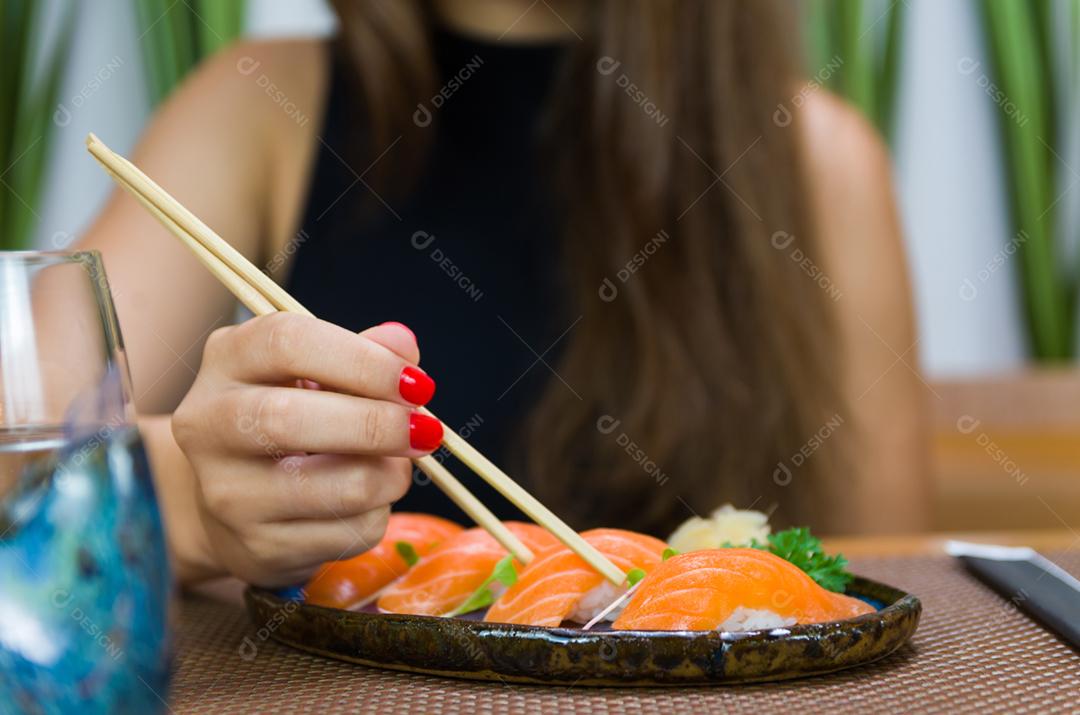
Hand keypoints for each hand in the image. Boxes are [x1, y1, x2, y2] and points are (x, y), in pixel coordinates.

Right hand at [171, 314, 440, 586]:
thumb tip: (403, 344)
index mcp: (227, 360)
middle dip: (377, 425)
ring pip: (336, 486)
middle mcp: (209, 425)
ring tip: (398, 465)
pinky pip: (349, 532)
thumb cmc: (291, 420)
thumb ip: (363, 354)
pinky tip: (367, 501)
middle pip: (289, 420)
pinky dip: (379, 514)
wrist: (235, 505)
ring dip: (390, 475)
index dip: (363, 361)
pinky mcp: (258, 548)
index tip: (416, 383)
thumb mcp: (316, 374)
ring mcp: (228, 494)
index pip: (287, 343)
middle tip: (427, 430)